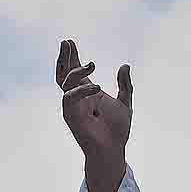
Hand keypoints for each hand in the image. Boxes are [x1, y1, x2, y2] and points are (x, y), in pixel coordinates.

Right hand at [57, 39, 132, 157]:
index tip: (70, 42)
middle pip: (64, 73)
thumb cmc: (117, 129)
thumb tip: (125, 65)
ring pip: (65, 82)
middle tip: (67, 42)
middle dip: (64, 58)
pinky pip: (69, 98)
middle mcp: (77, 97)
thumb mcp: (125, 102)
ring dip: (76, 71)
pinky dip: (81, 91)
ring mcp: (72, 105)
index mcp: (88, 92)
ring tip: (92, 64)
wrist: (113, 149)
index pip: (76, 71)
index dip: (72, 57)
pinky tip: (96, 87)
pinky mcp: (71, 115)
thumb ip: (125, 85)